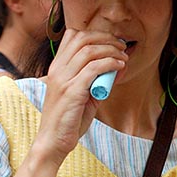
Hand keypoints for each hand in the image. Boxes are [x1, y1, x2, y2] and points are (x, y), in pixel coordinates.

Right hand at [33, 29, 126, 162]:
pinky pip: (93, 69)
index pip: (73, 36)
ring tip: (123, 57)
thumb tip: (119, 65)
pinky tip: (119, 67)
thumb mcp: (84, 94)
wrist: (53, 141)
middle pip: (83, 39)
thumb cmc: (69, 119)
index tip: (112, 42)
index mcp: (57, 67)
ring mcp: (62, 80)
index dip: (96, 34)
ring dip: (111, 51)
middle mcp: (57, 69)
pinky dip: (110, 64)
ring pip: (89, 51)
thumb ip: (98, 79)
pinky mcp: (71, 91)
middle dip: (106, 39)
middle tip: (122, 47)